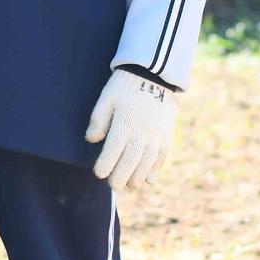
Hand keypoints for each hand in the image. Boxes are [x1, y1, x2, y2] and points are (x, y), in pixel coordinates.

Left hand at [85, 70, 175, 191]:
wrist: (154, 73)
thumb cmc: (124, 86)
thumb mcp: (106, 98)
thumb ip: (98, 120)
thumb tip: (92, 140)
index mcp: (124, 124)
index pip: (112, 152)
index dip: (105, 166)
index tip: (99, 173)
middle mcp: (142, 132)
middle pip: (130, 162)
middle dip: (120, 177)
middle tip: (113, 186)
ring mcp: (157, 135)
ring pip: (146, 163)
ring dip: (137, 177)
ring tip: (129, 184)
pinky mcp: (167, 135)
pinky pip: (162, 157)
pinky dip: (155, 170)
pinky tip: (148, 179)